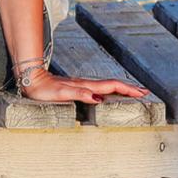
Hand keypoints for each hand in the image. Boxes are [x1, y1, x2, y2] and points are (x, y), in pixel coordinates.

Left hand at [18, 70, 151, 104]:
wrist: (32, 80)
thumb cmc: (44, 90)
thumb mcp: (61, 93)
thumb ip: (79, 94)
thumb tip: (98, 97)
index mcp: (86, 86)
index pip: (111, 86)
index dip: (127, 89)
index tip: (142, 93)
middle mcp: (86, 84)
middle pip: (113, 84)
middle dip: (130, 88)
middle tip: (145, 92)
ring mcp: (82, 85)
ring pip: (107, 86)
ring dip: (122, 89)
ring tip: (134, 92)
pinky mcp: (77, 87)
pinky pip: (99, 89)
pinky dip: (110, 90)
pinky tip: (110, 94)